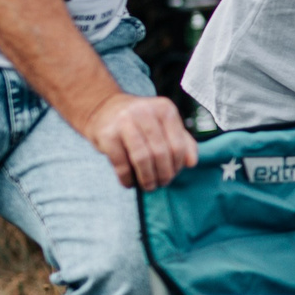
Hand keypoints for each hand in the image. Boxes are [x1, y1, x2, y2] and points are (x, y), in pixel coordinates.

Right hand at [82, 92, 198, 190]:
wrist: (103, 109)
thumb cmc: (139, 122)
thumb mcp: (164, 124)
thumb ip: (182, 141)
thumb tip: (192, 163)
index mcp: (164, 109)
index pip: (178, 144)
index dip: (177, 165)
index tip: (173, 174)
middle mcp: (145, 112)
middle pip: (161, 153)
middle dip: (163, 174)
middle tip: (161, 183)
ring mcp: (124, 122)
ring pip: (142, 159)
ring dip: (147, 178)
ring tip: (148, 186)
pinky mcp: (107, 135)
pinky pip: (121, 164)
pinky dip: (127, 178)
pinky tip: (129, 182)